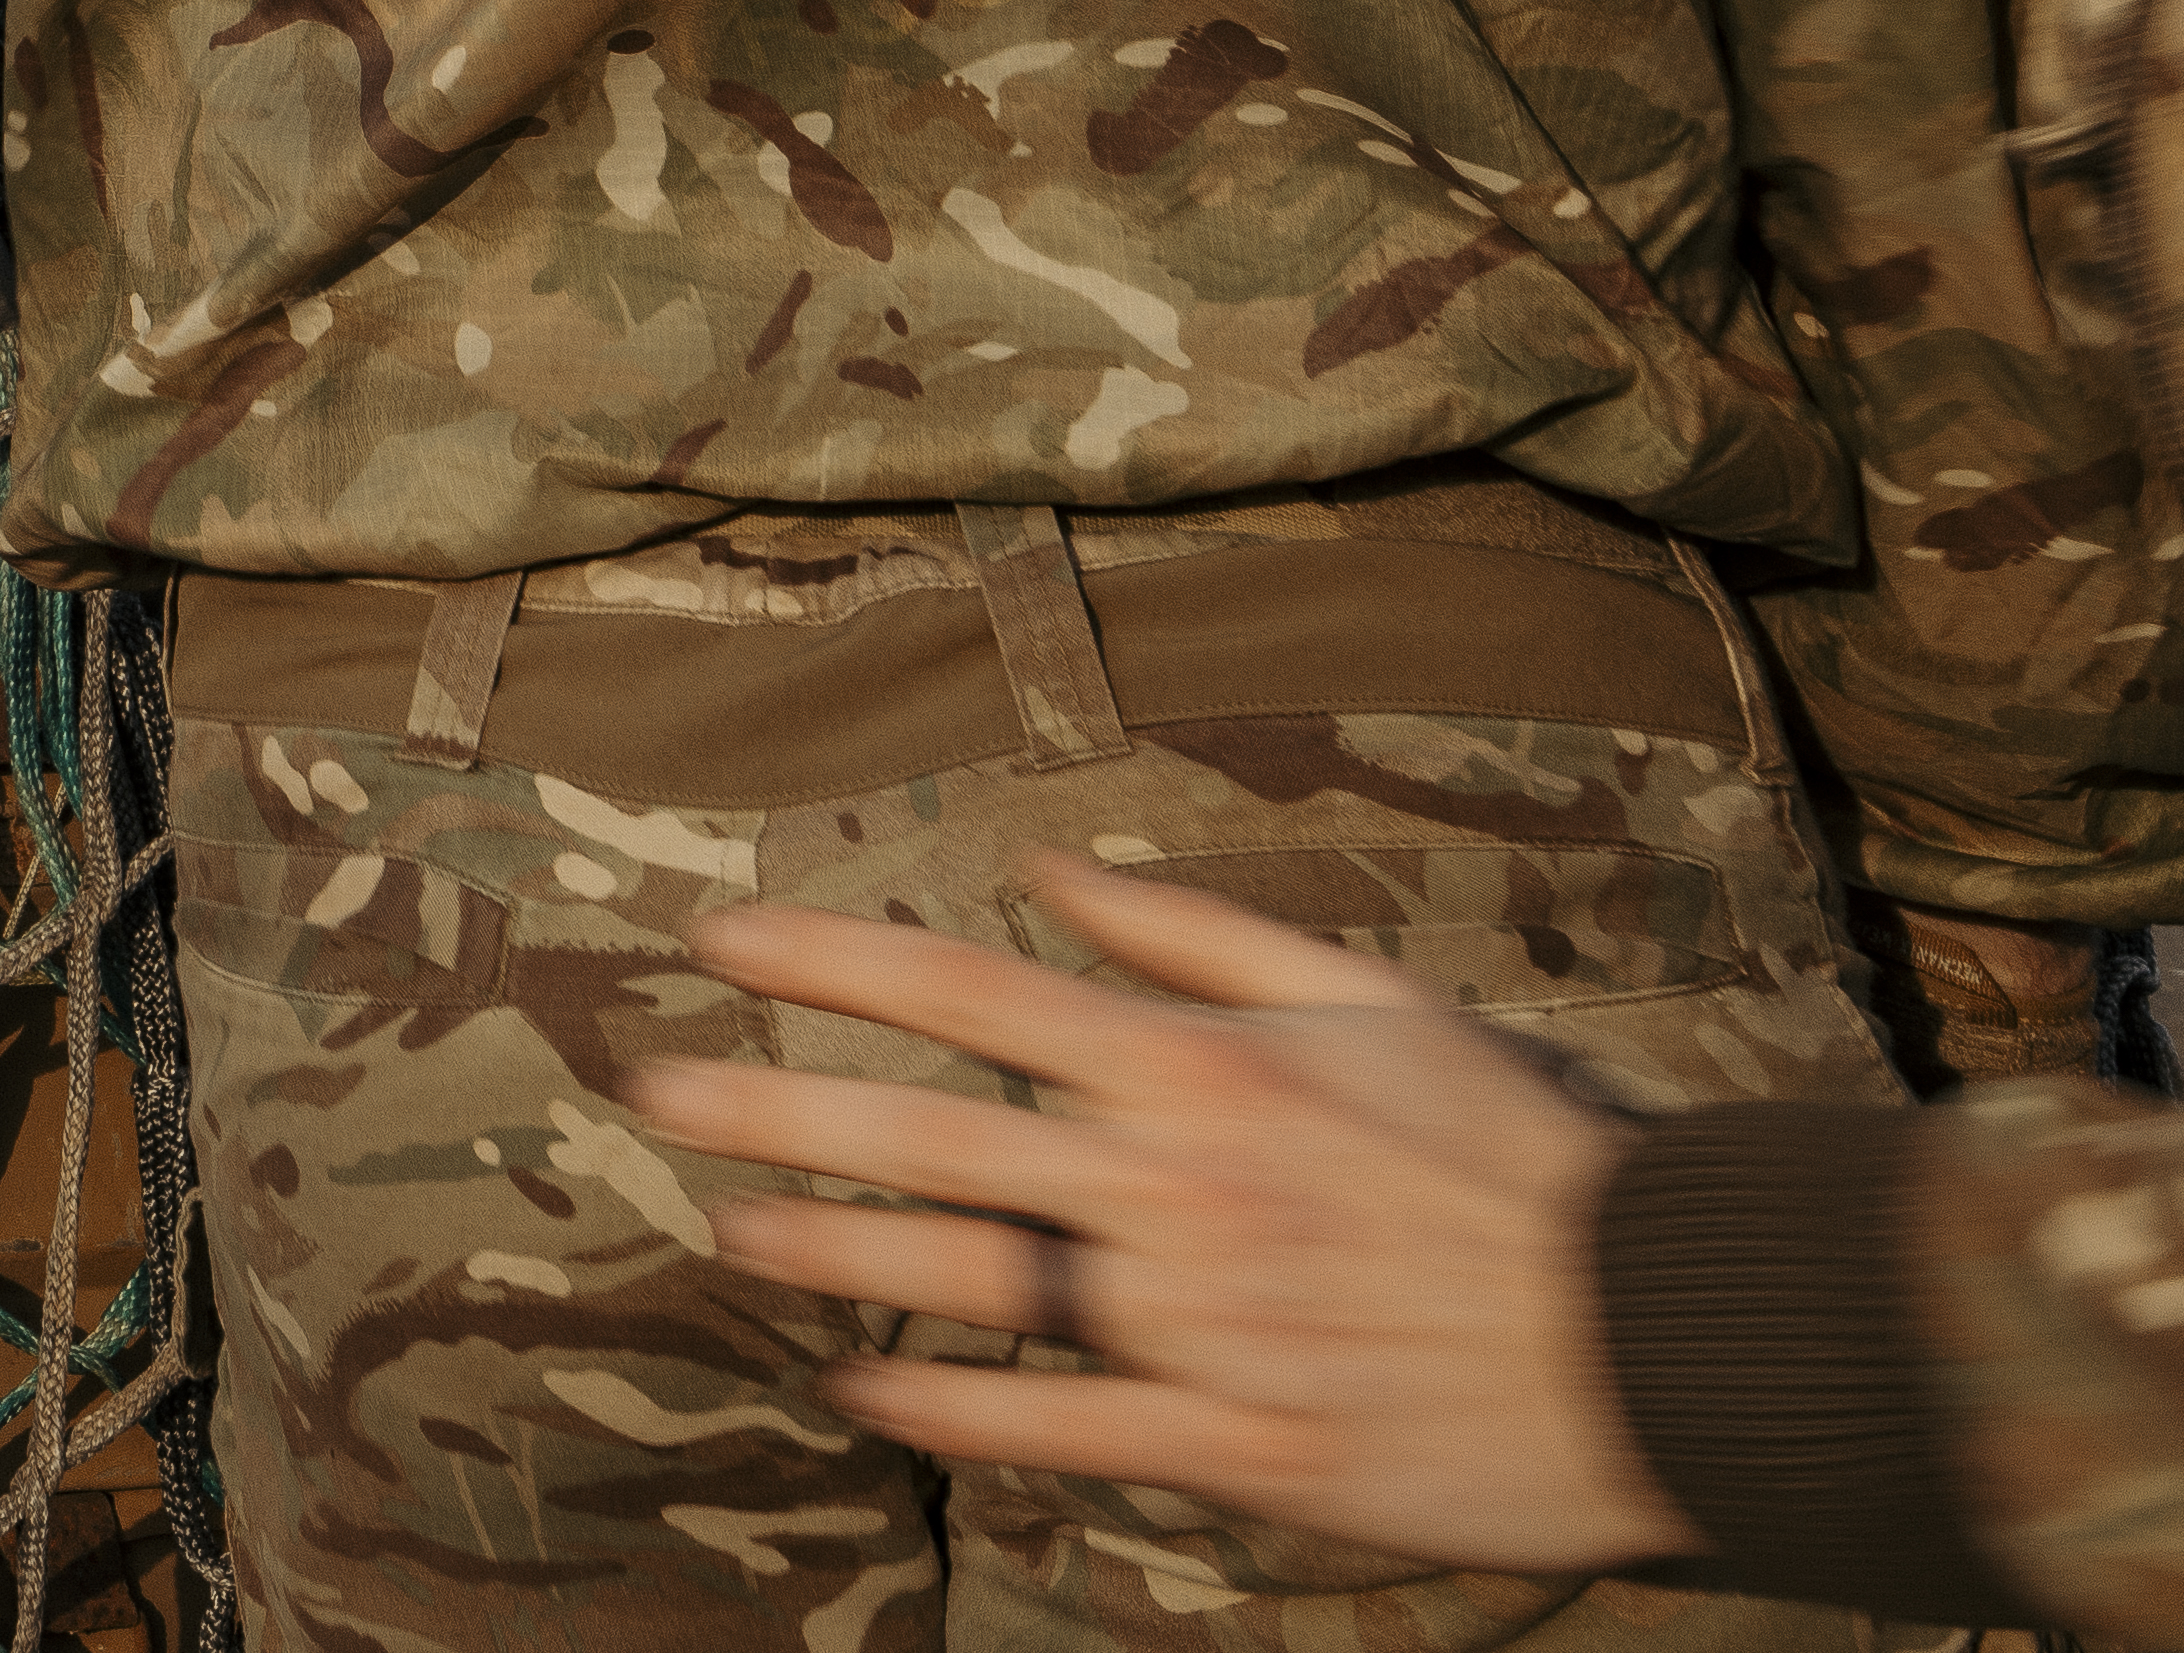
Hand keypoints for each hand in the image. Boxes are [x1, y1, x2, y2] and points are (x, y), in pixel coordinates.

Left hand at [617, 859, 1666, 1574]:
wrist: (1667, 1330)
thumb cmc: (1518, 1155)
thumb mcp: (1369, 1000)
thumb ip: (1196, 935)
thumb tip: (1052, 872)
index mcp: (1204, 1071)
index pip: (972, 992)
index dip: (829, 961)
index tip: (712, 940)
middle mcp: (1181, 1187)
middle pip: (932, 1131)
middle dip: (771, 1104)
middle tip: (644, 1083)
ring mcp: (1206, 1321)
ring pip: (975, 1276)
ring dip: (832, 1250)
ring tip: (720, 1227)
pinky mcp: (1248, 1440)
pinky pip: (1065, 1428)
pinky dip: (953, 1411)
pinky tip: (859, 1389)